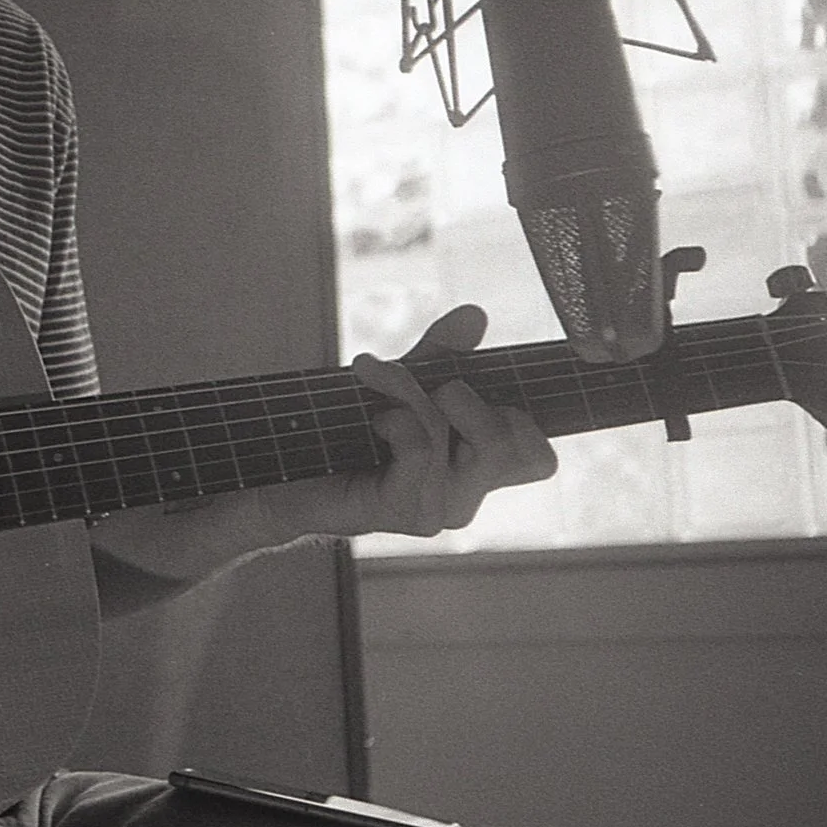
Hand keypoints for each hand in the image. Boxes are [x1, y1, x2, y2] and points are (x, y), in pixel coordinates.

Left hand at [326, 304, 557, 537]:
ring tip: (375, 377)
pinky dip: (397, 419)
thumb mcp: (403, 380)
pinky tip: (374, 421)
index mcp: (478, 467)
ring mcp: (440, 508)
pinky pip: (421, 451)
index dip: (522, 418)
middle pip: (522, 453)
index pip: (537, 457)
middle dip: (474, 400)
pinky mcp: (406, 512)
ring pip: (454, 436)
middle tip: (436, 386)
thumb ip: (441, 352)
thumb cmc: (349, 430)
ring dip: (409, 390)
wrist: (289, 470)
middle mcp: (468, 494)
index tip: (467, 388)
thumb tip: (474, 315)